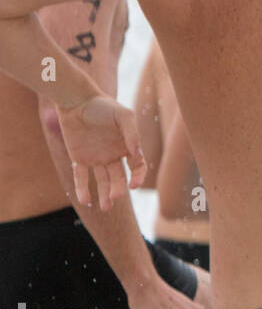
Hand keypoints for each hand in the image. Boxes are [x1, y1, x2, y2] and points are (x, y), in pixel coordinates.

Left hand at [54, 94, 146, 209]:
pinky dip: (82, 189)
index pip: (137, 167)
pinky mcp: (79, 159)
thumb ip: (132, 133)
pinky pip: (81, 176)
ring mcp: (96, 158)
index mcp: (127, 147)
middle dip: (117, 190)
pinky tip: (85, 200)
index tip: (134, 185)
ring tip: (104, 207)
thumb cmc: (103, 106)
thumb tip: (137, 154)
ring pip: (102, 181)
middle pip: (119, 178)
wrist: (76, 101)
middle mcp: (114, 155)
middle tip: (114, 198)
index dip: (138, 177)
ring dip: (104, 194)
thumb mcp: (123, 116)